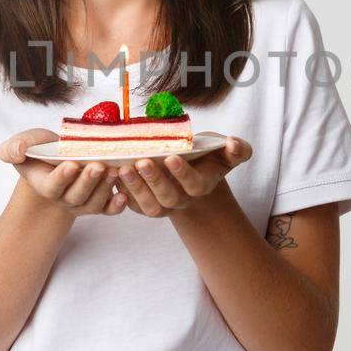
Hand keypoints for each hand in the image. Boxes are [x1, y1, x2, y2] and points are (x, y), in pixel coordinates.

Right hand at [0, 128, 126, 217]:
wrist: (57, 160)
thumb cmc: (39, 151)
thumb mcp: (23, 145)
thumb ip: (13, 148)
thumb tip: (16, 151)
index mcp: (46, 185)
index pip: (53, 186)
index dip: (62, 177)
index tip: (71, 165)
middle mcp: (65, 198)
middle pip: (77, 195)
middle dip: (88, 181)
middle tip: (98, 165)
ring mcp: (83, 201)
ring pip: (95, 201)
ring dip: (105, 188)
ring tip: (115, 170)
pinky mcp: (100, 201)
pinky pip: (108, 210)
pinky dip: (117, 206)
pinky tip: (124, 195)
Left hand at [115, 136, 252, 218]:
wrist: (190, 170)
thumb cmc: (208, 157)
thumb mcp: (225, 151)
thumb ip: (237, 149)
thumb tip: (234, 144)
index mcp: (200, 187)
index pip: (193, 185)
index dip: (183, 174)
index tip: (172, 156)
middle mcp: (180, 200)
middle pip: (168, 199)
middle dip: (154, 181)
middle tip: (142, 162)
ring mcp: (161, 205)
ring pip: (148, 206)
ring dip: (135, 188)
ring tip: (122, 169)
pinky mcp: (142, 205)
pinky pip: (131, 205)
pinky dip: (121, 193)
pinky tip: (113, 175)